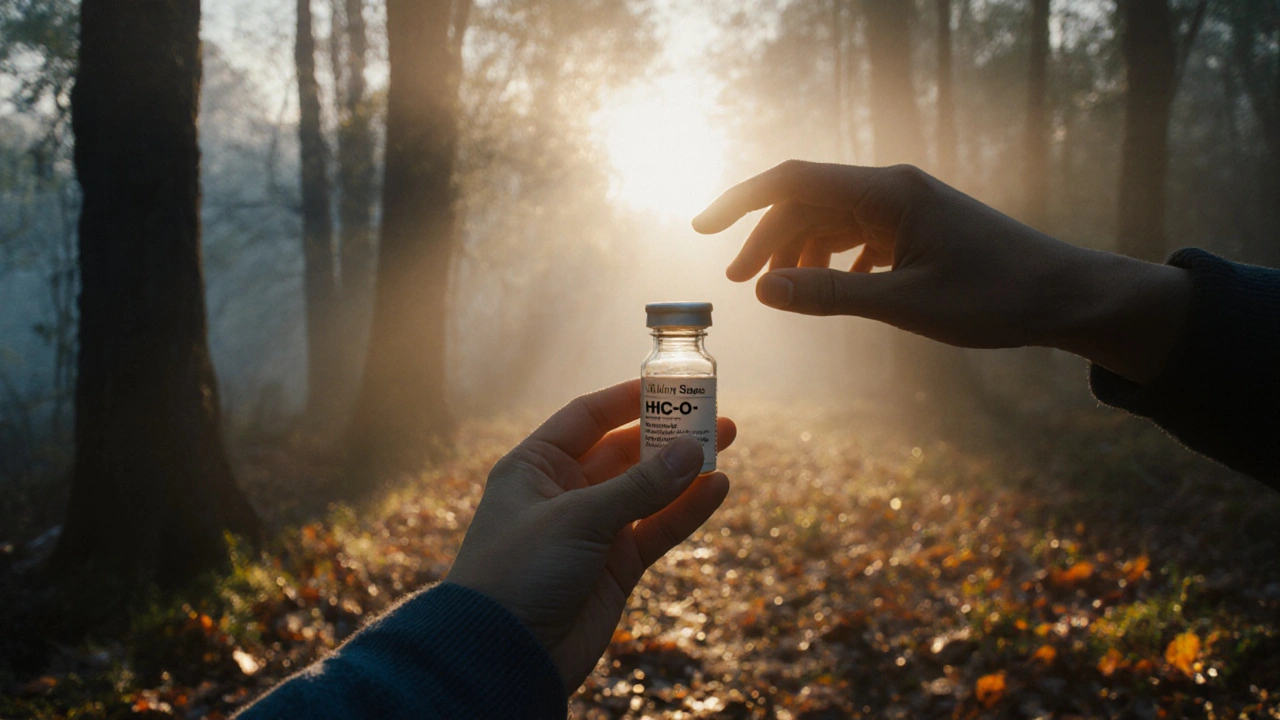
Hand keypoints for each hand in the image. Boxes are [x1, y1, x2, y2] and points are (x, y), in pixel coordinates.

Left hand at [446, 380, 736, 690]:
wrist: (503, 655)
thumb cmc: (520, 572)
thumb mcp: (578, 519)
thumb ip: (639, 486)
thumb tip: (693, 451)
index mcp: (535, 467)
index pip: (586, 418)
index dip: (626, 399)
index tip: (668, 384)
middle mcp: (563, 493)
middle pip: (622, 451)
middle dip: (665, 434)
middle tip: (710, 414)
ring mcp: (591, 531)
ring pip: (646, 491)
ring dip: (683, 469)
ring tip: (724, 442)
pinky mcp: (614, 567)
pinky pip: (656, 529)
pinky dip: (685, 511)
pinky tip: (716, 490)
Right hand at [693, 160, 1190, 382]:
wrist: (1066, 296)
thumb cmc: (995, 298)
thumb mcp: (906, 303)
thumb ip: (830, 295)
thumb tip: (761, 291)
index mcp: (887, 192)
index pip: (793, 180)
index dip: (741, 200)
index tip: (701, 228)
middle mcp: (892, 189)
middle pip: (807, 201)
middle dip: (766, 238)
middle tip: (739, 284)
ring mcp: (907, 207)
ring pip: (831, 218)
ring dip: (798, 251)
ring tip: (778, 291)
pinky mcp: (919, 227)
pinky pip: (858, 233)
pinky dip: (833, 258)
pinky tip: (831, 287)